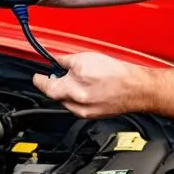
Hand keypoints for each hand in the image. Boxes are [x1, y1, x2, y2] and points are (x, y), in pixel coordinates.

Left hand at [32, 52, 149, 118]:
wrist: (137, 88)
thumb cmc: (116, 74)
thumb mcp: (86, 58)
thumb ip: (66, 60)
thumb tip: (56, 61)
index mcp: (71, 89)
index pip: (46, 86)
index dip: (40, 80)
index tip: (37, 77)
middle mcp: (75, 103)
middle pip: (56, 95)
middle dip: (55, 84)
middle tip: (58, 75)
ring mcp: (84, 111)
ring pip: (67, 101)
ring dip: (68, 90)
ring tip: (79, 80)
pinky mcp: (93, 115)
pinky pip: (79, 105)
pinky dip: (79, 96)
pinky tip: (89, 88)